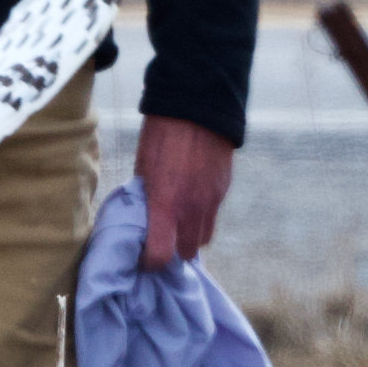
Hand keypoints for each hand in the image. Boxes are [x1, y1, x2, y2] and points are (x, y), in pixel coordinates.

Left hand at [134, 115, 233, 269]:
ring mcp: (212, 200)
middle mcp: (192, 208)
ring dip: (190, 235)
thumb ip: (146, 198)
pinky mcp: (224, 188)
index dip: (151, 261)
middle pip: (187, 252)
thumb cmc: (161, 135)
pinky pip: (213, 214)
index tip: (144, 255)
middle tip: (162, 238)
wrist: (198, 105)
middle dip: (174, 250)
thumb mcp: (143, 168)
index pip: (161, 256)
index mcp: (166, 205)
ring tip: (178, 221)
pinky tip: (191, 199)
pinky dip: (202, 215)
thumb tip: (145, 216)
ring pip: (204, 236)